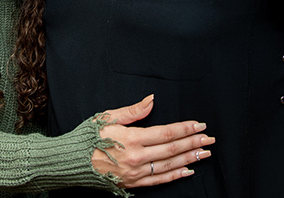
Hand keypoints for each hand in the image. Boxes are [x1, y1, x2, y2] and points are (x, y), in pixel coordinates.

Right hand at [92, 95, 214, 188]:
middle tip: (210, 139)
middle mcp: (137, 157)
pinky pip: (159, 180)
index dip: (185, 128)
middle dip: (193, 143)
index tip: (199, 125)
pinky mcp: (133, 183)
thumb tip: (152, 100)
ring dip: (189, 158)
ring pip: (169, 165)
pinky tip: (188, 170)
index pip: (166, 133)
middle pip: (172, 149)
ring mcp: (136, 172)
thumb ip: (133, 110)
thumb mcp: (108, 117)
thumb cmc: (88, 136)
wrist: (74, 161)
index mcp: (132, 138)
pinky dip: (175, 175)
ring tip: (204, 153)